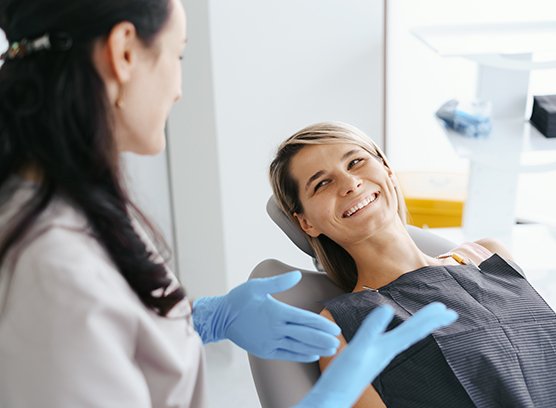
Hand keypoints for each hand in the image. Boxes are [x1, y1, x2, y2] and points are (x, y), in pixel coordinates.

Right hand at [192, 271, 340, 361]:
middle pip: (305, 334)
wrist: (220, 318)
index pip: (304, 319)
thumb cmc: (239, 299)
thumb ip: (278, 282)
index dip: (321, 324)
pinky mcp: (265, 350)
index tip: (335, 327)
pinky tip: (313, 355)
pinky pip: (287, 354)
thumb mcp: (257, 286)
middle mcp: (275, 328)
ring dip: (316, 348)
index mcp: (276, 311)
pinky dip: (301, 355)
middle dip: (323, 338)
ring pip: (298, 346)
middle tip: (339, 341)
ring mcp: (270, 341)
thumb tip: (297, 275)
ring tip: (332, 350)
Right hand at [295, 302, 457, 407]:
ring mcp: (379, 356)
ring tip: (427, 321)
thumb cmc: (343, 379)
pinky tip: (395, 337)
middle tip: (450, 312)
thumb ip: (371, 329)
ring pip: (405, 338)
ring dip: (418, 327)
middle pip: (414, 334)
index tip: (447, 309)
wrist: (333, 401)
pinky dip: (399, 335)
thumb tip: (386, 307)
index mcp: (386, 348)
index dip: (430, 318)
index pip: (414, 330)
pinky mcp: (370, 360)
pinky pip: (392, 343)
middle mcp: (386, 352)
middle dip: (430, 322)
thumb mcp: (357, 350)